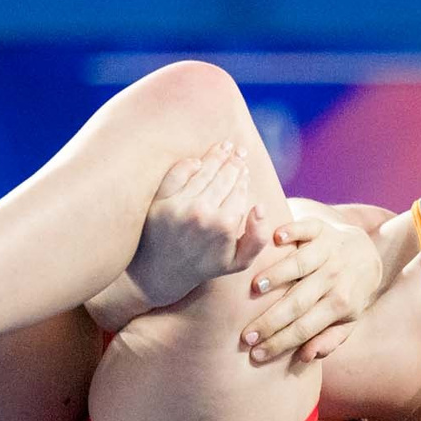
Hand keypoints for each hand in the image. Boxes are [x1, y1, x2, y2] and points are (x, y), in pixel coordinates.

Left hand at [124, 143, 269, 310]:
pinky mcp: (160, 201)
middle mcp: (203, 212)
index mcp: (224, 225)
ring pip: (203, 171)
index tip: (245, 166)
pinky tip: (198, 161)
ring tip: (223, 146)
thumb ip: (257, 237)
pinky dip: (189, 164)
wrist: (161, 273)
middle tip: (238, 150)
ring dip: (216, 155)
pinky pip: (178, 173)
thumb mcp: (237, 262)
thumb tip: (261, 207)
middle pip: (224, 176)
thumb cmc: (203, 266)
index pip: (239, 190)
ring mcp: (180, 205)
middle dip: (234, 161)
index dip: (243, 176)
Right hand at [241, 206, 385, 362]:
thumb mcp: (347, 321)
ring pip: (300, 263)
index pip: (305, 328)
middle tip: (245, 335)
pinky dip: (293, 230)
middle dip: (271, 320)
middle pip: (298, 301)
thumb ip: (329, 340)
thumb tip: (306, 357)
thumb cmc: (348, 292)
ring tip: (254, 288)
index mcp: (341, 303)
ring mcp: (329, 250)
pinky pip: (307, 228)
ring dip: (277, 274)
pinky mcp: (322, 228)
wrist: (365, 253)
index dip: (280, 343)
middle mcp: (335, 276)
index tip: (255, 354)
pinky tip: (275, 237)